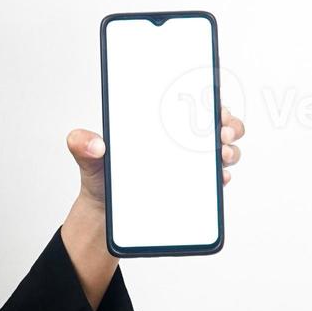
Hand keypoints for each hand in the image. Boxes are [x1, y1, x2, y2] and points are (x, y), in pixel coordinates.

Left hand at [67, 104, 246, 206]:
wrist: (105, 212)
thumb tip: (95, 145)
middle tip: (221, 131)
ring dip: (231, 150)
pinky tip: (220, 179)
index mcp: (161, 123)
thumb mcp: (87, 156)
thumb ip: (80, 143)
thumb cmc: (103, 175)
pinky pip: (216, 182)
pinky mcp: (194, 189)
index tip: (214, 103)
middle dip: (229, 123)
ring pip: (224, 151)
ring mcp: (191, 166)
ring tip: (222, 154)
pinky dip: (223, 178)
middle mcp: (181, 141)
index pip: (193, 102)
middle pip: (219, 125)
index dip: (210, 98)